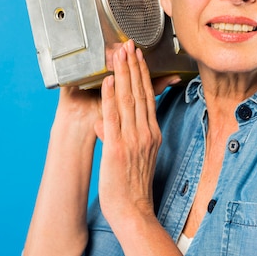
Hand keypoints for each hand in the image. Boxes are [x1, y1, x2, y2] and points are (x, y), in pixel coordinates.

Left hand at [95, 40, 161, 225]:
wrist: (134, 211)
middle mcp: (145, 133)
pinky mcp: (118, 148)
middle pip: (139, 93)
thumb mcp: (134, 158)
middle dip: (134, 66)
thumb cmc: (132, 187)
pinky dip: (110, 97)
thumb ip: (122, 137)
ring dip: (123, 74)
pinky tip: (107, 81)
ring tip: (120, 53)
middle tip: (129, 44)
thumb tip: (105, 124)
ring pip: (128, 100)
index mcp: (151, 134)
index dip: (142, 75)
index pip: (147, 98)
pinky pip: (114, 117)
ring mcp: (133, 139)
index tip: (138, 57)